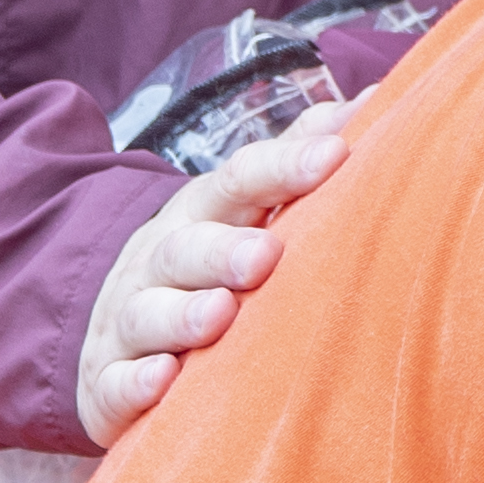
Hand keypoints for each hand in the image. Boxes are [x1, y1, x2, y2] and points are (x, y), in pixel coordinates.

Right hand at [72, 110, 344, 443]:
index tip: (336, 155)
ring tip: (218, 314)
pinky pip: (117, 382)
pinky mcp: (109, 382)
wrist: (114, 333)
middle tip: (266, 255)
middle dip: (223, 249)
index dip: (284, 167)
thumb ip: (297, 159)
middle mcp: (161, 260)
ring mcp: (130, 320)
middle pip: (186, 247)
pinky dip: (136, 383)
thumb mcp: (240, 208)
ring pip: (150, 313)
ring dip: (182, 314)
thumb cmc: (205, 264)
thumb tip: (374, 100)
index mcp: (204, 213)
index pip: (239, 181)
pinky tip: (162, 381)